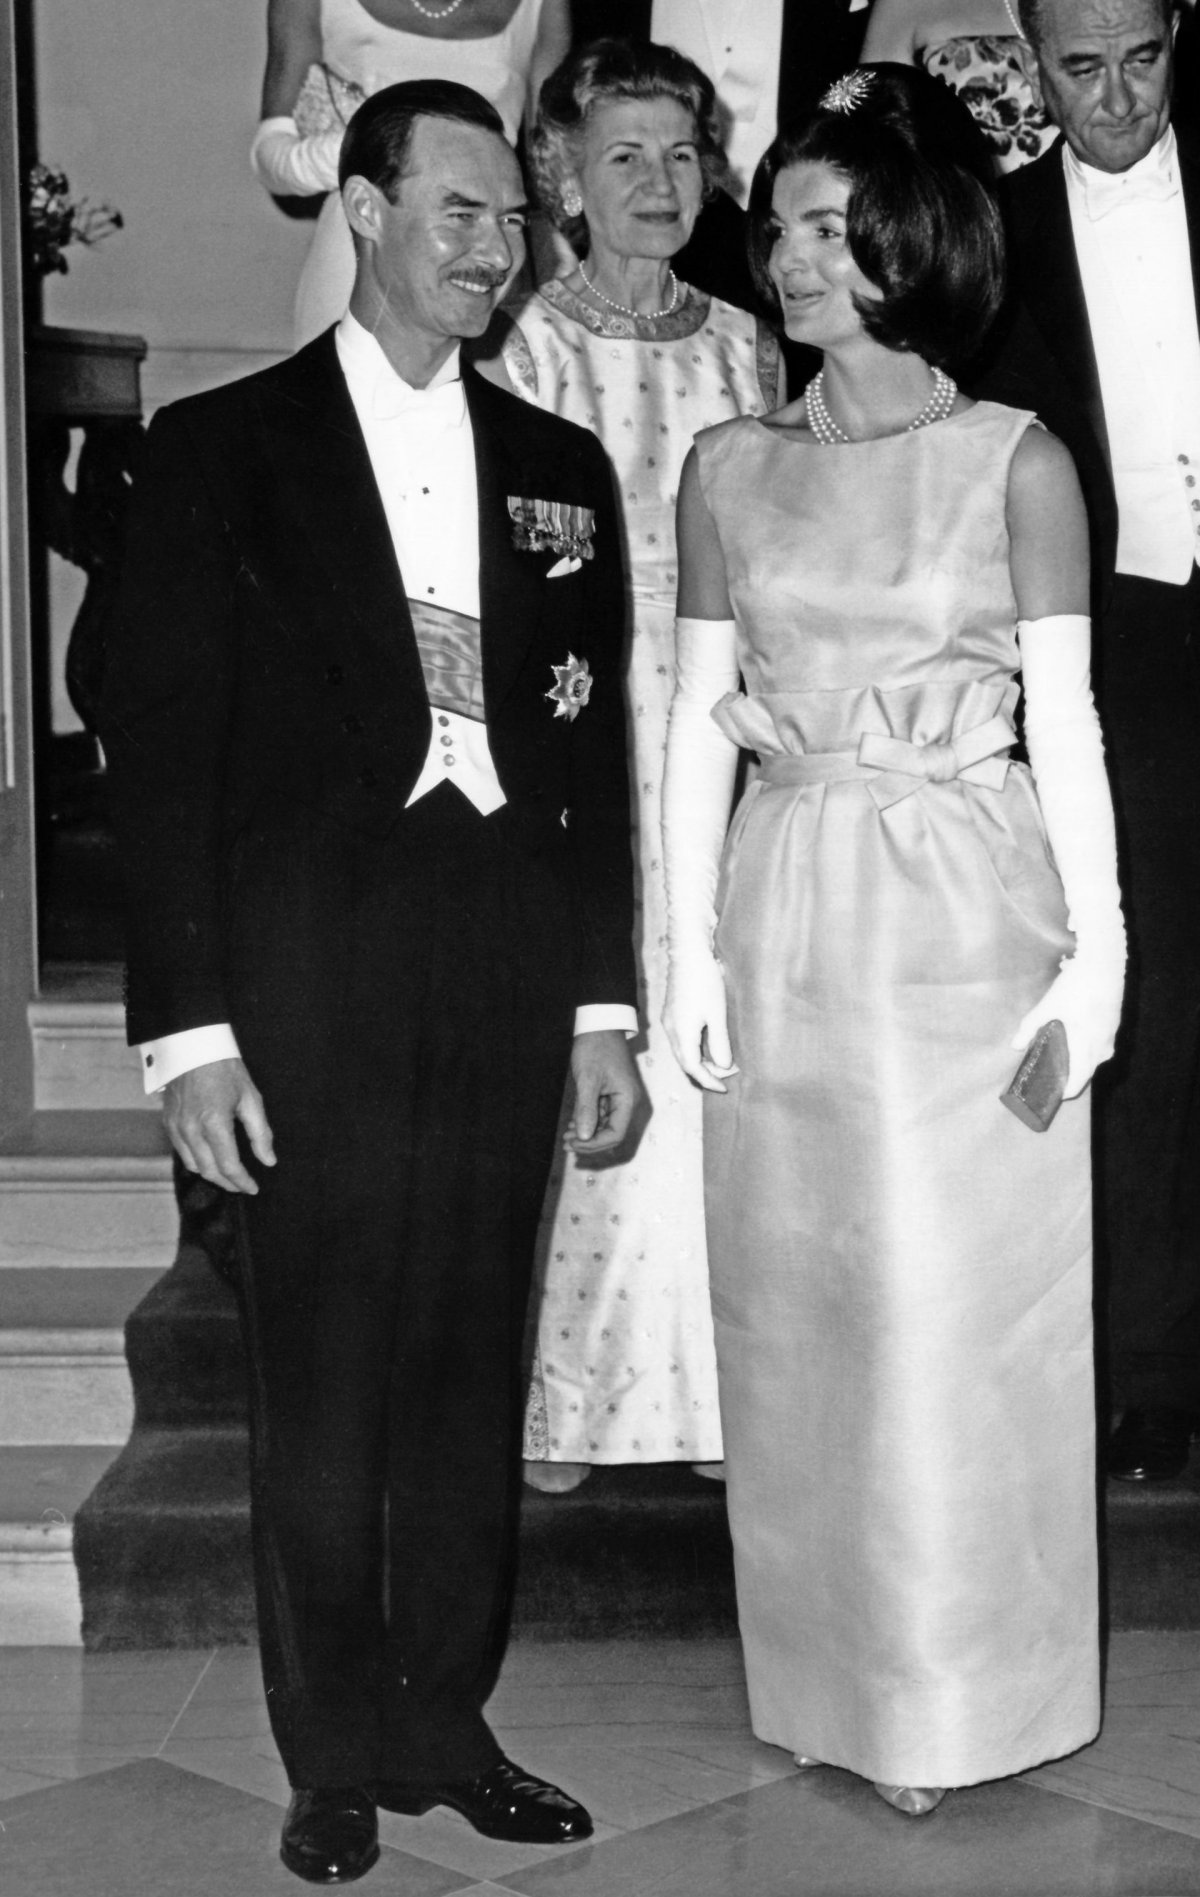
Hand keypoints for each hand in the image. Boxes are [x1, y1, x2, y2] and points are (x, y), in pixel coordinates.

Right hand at [162, 1057, 276, 1193]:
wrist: (192, 1046)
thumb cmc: (225, 1069)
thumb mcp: (250, 1097)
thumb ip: (260, 1133)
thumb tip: (268, 1160)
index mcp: (214, 1123)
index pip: (229, 1166)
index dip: (242, 1181)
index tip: (253, 1188)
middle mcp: (191, 1129)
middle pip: (210, 1171)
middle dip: (228, 1182)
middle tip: (243, 1185)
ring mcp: (176, 1127)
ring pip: (194, 1165)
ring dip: (212, 1174)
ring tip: (229, 1175)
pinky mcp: (168, 1123)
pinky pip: (182, 1152)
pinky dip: (197, 1161)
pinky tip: (211, 1158)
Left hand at [564, 1029, 643, 1155]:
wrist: (599, 1025)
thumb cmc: (595, 1048)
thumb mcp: (588, 1079)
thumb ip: (586, 1110)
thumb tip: (583, 1137)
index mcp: (628, 1100)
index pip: (615, 1134)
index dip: (594, 1144)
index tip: (573, 1142)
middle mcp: (629, 1102)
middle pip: (612, 1133)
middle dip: (589, 1141)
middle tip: (566, 1142)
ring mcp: (621, 1098)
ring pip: (606, 1126)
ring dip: (587, 1133)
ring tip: (566, 1135)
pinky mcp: (612, 1094)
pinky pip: (603, 1115)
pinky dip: (589, 1121)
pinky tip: (573, 1123)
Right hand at [663, 951, 736, 1092]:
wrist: (688, 953)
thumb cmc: (705, 981)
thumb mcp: (717, 1014)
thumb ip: (719, 1043)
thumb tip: (723, 1066)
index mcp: (682, 1033)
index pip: (693, 1068)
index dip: (708, 1080)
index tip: (725, 1087)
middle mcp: (671, 1031)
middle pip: (685, 1063)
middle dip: (704, 1074)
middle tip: (725, 1079)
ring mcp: (669, 1022)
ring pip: (682, 1052)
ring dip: (699, 1062)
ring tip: (718, 1065)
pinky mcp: (672, 1013)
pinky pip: (680, 1041)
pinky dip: (694, 1050)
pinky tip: (707, 1046)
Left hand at [1012, 952, 1123, 1097]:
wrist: (1104, 962)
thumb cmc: (1075, 986)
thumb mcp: (1048, 1006)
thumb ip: (1030, 1026)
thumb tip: (1016, 1045)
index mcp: (1086, 1044)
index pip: (1079, 1079)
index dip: (1067, 1091)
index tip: (1056, 1095)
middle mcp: (1103, 1045)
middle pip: (1088, 1071)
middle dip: (1073, 1078)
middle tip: (1056, 1078)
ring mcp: (1111, 1034)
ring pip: (1097, 1058)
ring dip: (1082, 1062)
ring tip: (1064, 1059)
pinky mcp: (1114, 1023)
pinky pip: (1102, 1045)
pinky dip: (1089, 1049)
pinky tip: (1077, 1040)